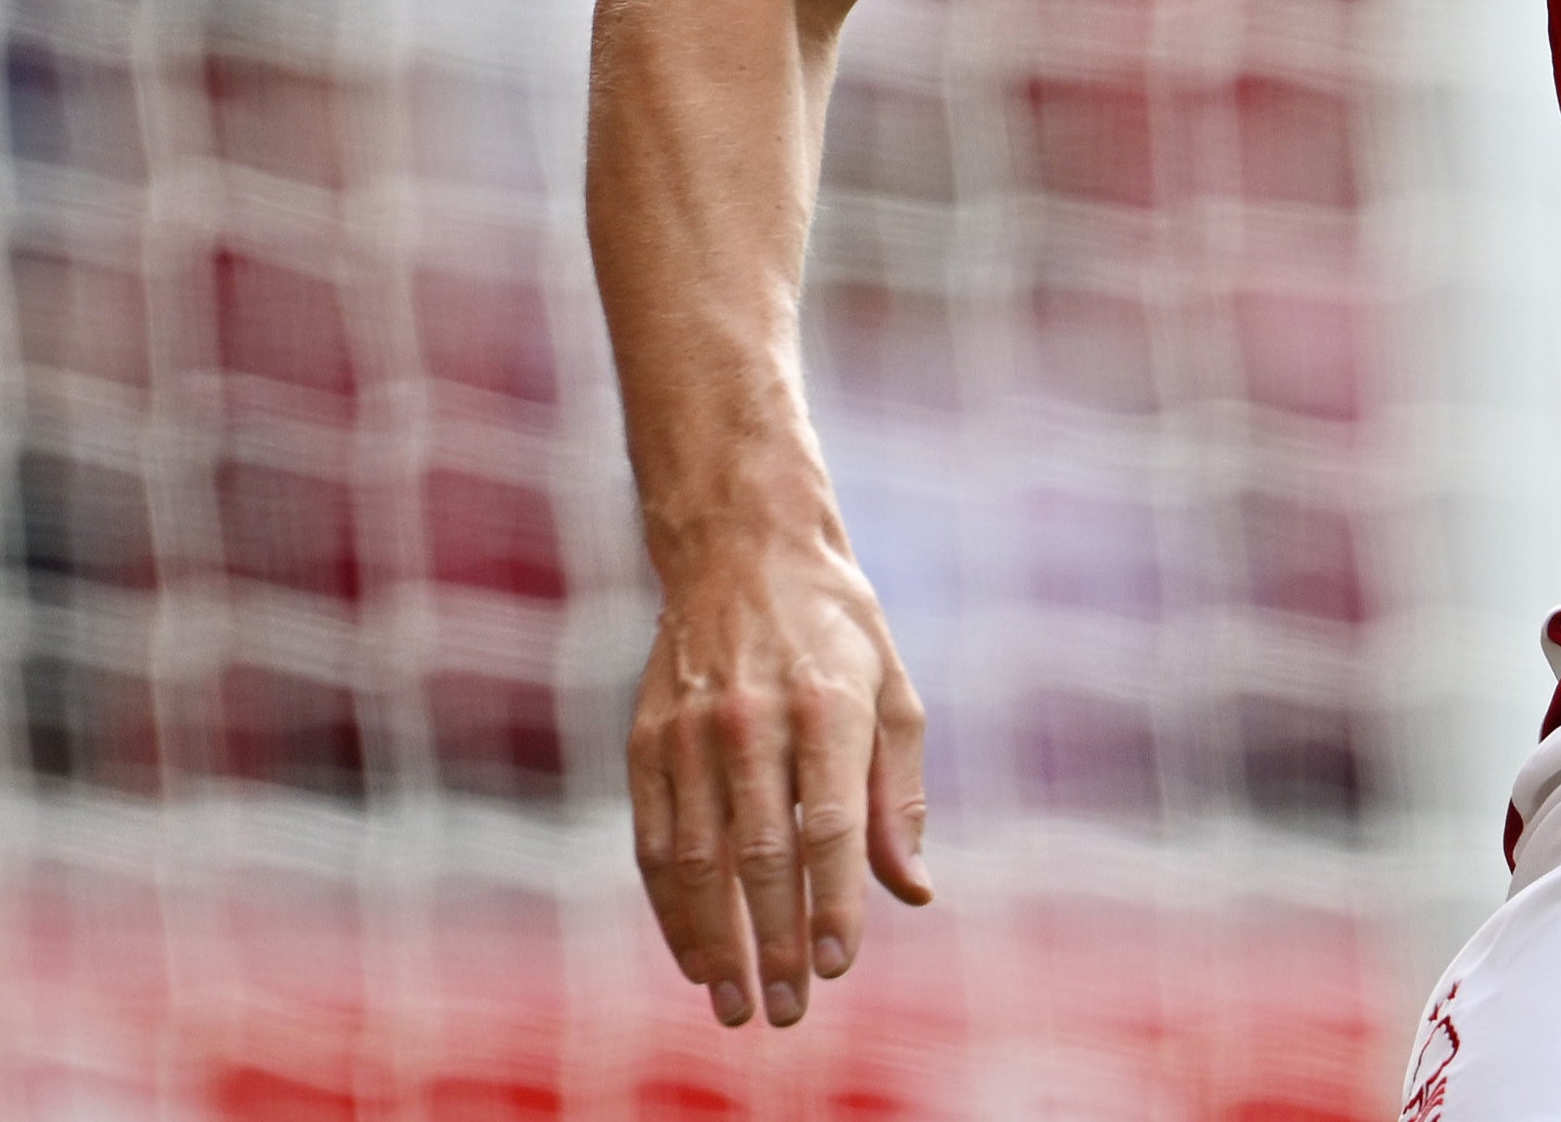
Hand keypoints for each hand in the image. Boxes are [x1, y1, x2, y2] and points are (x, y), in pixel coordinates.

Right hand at [629, 526, 932, 1029]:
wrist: (743, 549)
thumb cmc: (836, 629)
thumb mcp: (892, 692)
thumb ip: (899, 797)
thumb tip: (915, 891)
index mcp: (830, 706)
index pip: (832, 829)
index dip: (835, 904)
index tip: (839, 966)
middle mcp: (755, 721)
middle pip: (762, 856)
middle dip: (775, 943)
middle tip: (788, 1010)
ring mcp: (692, 733)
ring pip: (697, 861)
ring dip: (715, 942)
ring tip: (734, 1004)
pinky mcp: (645, 743)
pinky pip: (654, 843)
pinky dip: (670, 907)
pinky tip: (693, 953)